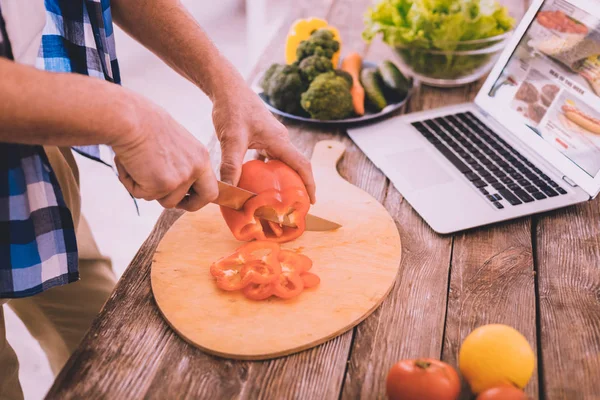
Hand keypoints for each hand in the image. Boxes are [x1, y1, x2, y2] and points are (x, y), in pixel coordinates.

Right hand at [111, 95, 217, 210]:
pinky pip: (143, 195)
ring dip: (148, 188)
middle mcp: (196, 168)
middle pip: (201, 200)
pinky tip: (129, 165)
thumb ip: (180, 162)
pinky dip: (131, 183)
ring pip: (165, 200)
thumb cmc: (146, 125)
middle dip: (187, 205)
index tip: (187, 199)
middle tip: (169, 199)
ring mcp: (181, 178)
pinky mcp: (163, 184)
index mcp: (201, 156)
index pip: (211, 187)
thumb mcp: (175, 144)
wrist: (131, 119)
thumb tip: (173, 181)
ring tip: (136, 165)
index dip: (199, 197)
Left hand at [212, 86, 315, 203]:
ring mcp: (271, 137)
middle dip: (297, 186)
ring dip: (280, 178)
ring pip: (280, 162)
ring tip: (275, 197)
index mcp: (279, 140)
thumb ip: (231, 165)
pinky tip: (254, 180)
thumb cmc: (232, 108)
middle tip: (293, 205)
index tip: (312, 202)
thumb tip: (229, 191)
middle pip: (294, 166)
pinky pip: (268, 157)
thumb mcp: (231, 139)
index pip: (302, 165)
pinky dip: (266, 170)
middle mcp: (279, 139)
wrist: (226, 87)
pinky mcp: (260, 136)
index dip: (309, 184)